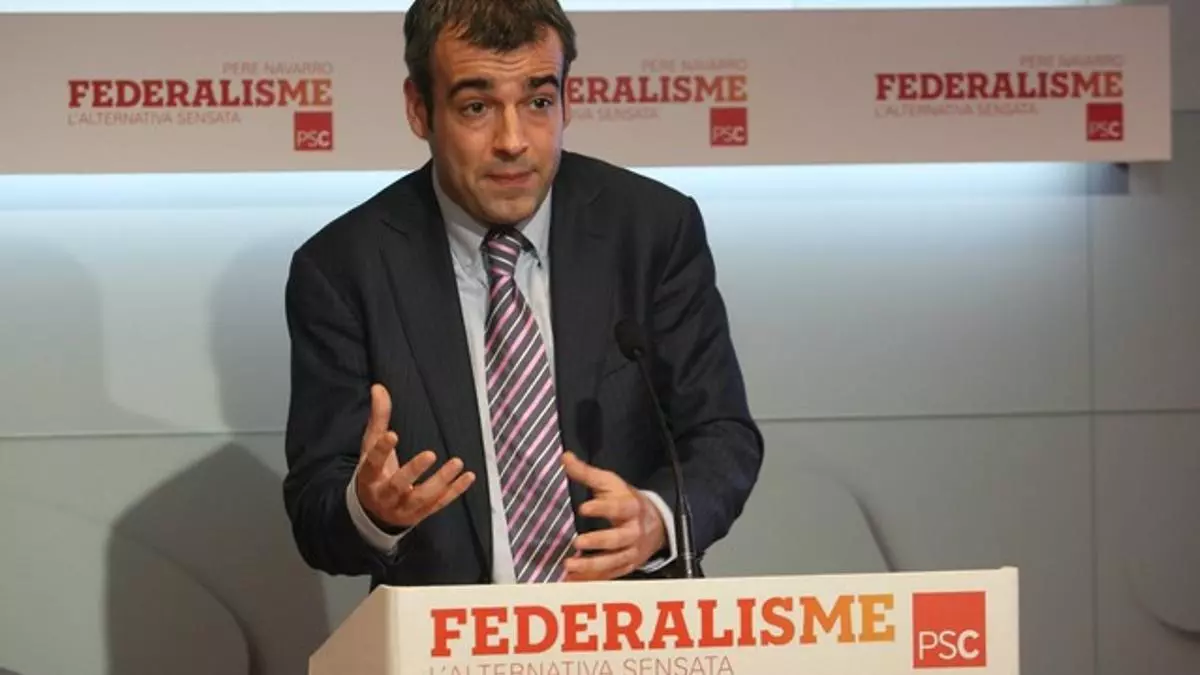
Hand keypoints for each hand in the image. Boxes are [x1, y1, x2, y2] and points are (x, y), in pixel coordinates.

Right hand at [356, 384, 474, 529]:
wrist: (373, 513)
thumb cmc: (374, 473)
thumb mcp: (371, 447)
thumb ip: (378, 418)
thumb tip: (379, 388)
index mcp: (369, 477)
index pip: (373, 463)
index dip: (382, 450)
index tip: (392, 434)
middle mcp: (385, 496)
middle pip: (397, 485)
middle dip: (413, 471)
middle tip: (430, 454)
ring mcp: (404, 508)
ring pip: (422, 497)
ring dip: (441, 482)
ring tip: (458, 463)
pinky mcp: (421, 514)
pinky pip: (439, 504)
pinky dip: (455, 492)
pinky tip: (468, 477)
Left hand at [561, 451, 666, 580]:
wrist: (657, 523)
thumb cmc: (627, 500)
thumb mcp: (611, 483)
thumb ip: (587, 473)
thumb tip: (565, 458)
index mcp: (631, 507)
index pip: (618, 508)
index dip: (602, 508)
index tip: (584, 508)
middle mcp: (634, 531)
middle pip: (619, 539)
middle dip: (599, 541)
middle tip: (578, 542)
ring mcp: (632, 552)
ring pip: (614, 561)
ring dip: (592, 566)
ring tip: (570, 565)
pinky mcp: (627, 566)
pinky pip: (610, 576)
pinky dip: (592, 580)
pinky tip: (572, 581)